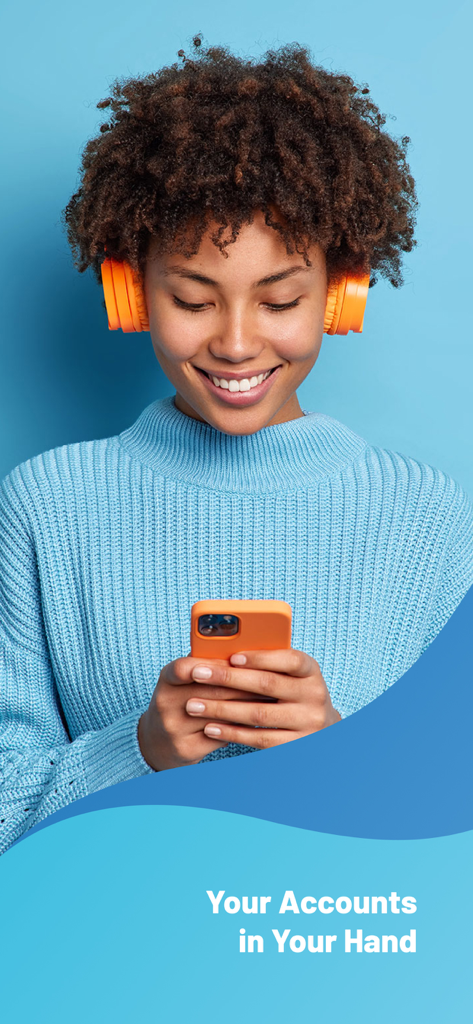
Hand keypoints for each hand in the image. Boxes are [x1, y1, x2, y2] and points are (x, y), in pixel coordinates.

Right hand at [138, 655, 260, 770]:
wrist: (156, 742)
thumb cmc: (180, 702)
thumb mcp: (183, 682)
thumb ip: (206, 667)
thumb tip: (243, 651)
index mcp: (166, 680)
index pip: (185, 668)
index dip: (213, 666)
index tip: (239, 663)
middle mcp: (165, 703)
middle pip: (211, 692)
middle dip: (244, 685)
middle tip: (271, 680)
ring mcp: (173, 728)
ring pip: (219, 715)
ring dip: (248, 707)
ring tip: (269, 700)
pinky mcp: (185, 748)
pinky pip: (220, 736)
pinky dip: (240, 729)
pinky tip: (255, 722)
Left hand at [184, 648, 340, 749]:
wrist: (324, 731)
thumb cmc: (295, 695)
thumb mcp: (292, 676)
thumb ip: (268, 665)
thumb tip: (225, 654)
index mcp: (311, 671)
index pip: (288, 659)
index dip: (260, 657)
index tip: (231, 657)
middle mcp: (314, 695)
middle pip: (267, 685)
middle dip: (228, 679)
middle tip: (198, 674)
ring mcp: (308, 722)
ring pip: (259, 714)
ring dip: (222, 709)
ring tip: (194, 705)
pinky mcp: (296, 745)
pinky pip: (259, 738)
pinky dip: (232, 733)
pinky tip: (211, 728)